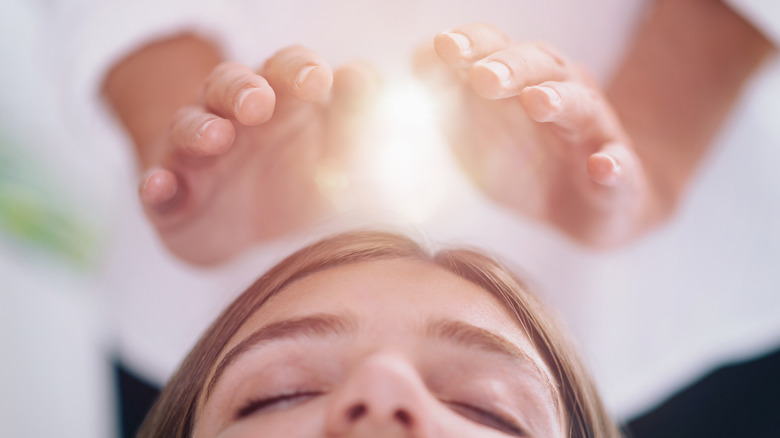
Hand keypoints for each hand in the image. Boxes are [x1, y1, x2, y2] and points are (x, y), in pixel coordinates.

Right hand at [139, 46, 375, 264]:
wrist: (249, 239)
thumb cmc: (296, 184)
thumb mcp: (334, 157)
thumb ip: (353, 119)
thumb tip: (363, 76)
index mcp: (280, 105)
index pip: (285, 70)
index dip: (298, 69)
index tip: (319, 82)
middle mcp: (233, 121)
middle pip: (229, 86)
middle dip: (241, 90)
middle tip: (258, 104)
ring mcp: (196, 158)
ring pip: (188, 127)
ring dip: (199, 129)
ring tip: (216, 138)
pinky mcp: (171, 198)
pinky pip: (157, 186)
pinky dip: (157, 185)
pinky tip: (162, 187)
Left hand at [415, 23, 659, 247]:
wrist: (586, 209)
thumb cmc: (524, 162)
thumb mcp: (476, 133)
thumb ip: (447, 98)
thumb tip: (416, 60)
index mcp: (522, 80)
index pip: (496, 48)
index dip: (472, 45)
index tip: (443, 47)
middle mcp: (561, 94)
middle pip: (539, 66)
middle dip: (510, 67)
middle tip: (483, 77)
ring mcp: (593, 133)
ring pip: (581, 105)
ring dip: (559, 100)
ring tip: (536, 101)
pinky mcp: (619, 177)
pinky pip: (620, 166)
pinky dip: (612, 165)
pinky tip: (602, 165)